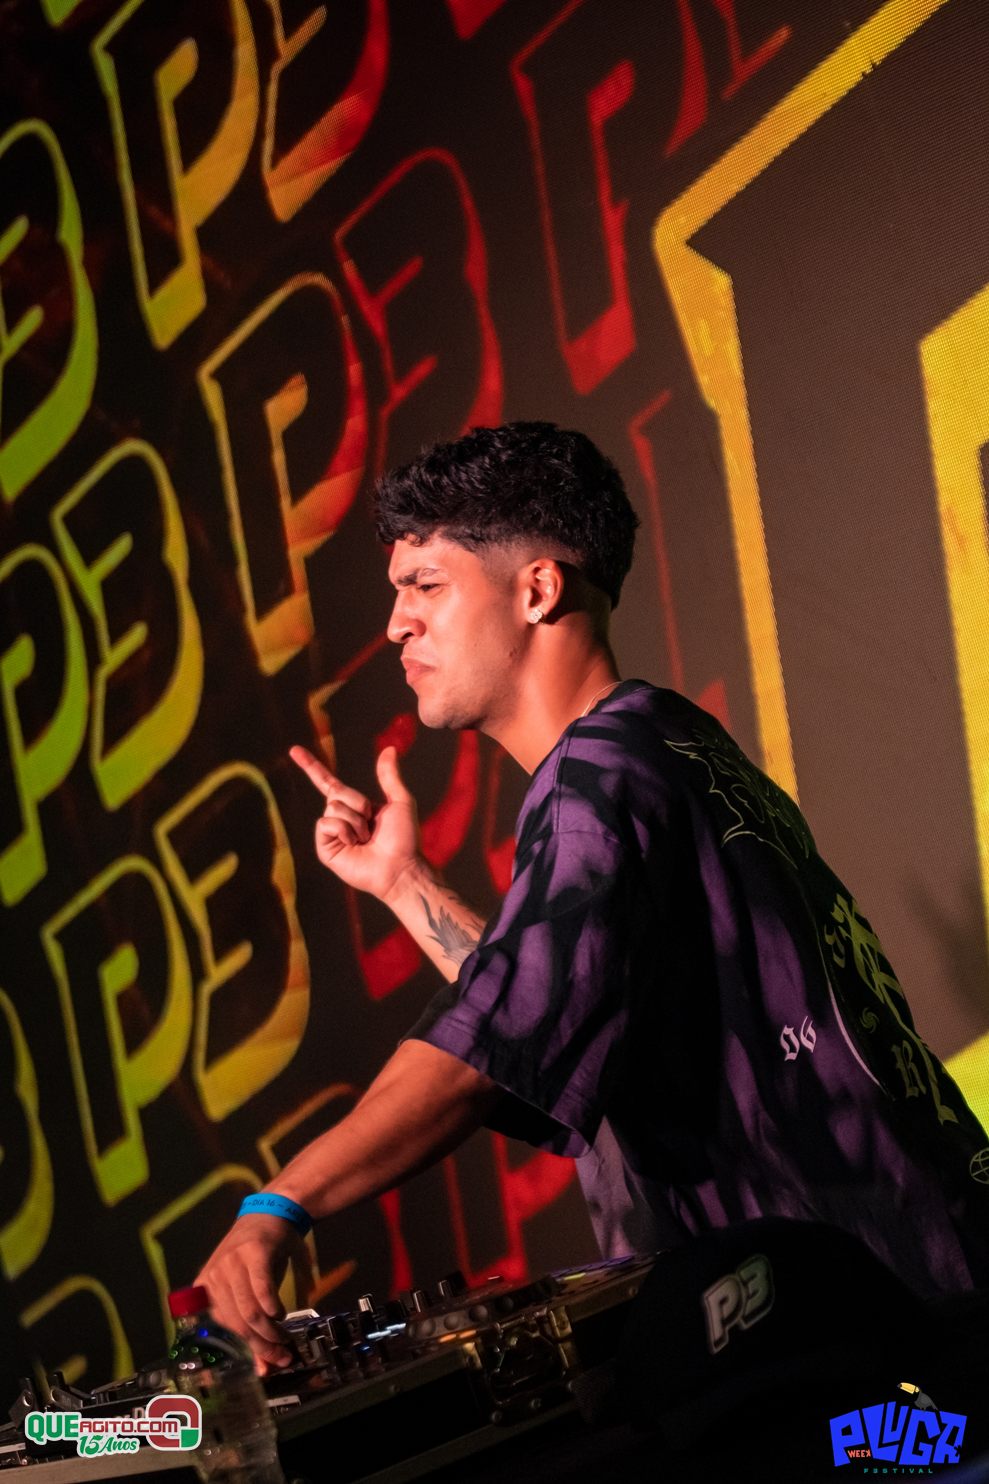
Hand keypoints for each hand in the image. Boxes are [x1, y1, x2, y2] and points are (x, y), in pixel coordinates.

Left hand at [195, 1214, 306, 1372]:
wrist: (270, 1211)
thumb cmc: (259, 1255)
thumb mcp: (247, 1287)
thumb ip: (251, 1323)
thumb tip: (264, 1366)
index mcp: (205, 1288)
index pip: (218, 1331)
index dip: (240, 1354)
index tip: (259, 1370)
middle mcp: (214, 1276)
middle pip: (236, 1325)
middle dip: (260, 1348)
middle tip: (280, 1359)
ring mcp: (232, 1263)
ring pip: (249, 1311)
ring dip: (270, 1332)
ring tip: (284, 1341)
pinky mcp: (254, 1253)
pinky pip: (262, 1289)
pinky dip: (273, 1307)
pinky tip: (281, 1315)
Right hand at [290, 744, 420, 901]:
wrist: (401, 866)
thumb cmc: (404, 839)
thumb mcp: (400, 801)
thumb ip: (390, 776)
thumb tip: (389, 749)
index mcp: (354, 806)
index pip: (327, 782)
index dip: (311, 766)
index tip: (294, 750)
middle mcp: (339, 818)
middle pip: (335, 793)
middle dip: (358, 803)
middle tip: (372, 823)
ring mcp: (331, 834)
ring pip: (332, 808)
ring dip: (355, 821)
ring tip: (366, 839)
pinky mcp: (325, 848)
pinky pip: (325, 823)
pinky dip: (344, 830)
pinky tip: (354, 844)